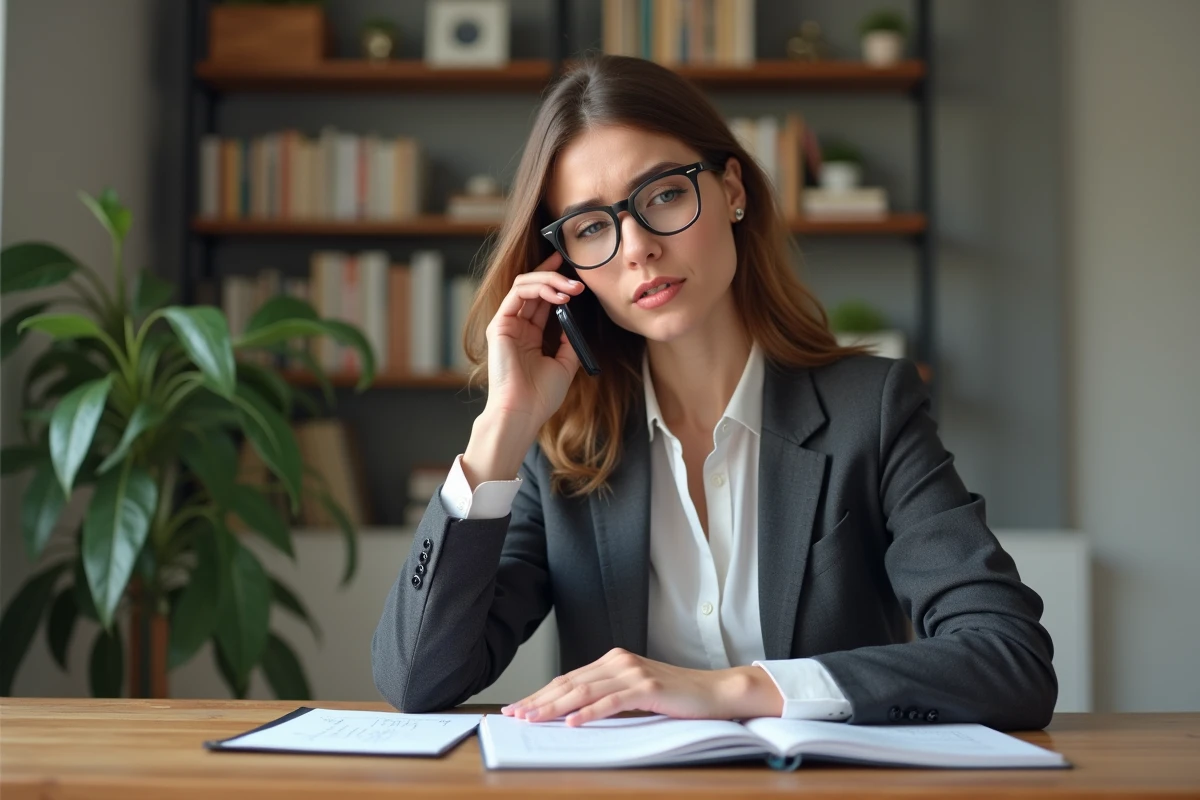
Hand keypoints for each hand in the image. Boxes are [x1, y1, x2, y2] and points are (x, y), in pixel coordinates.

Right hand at [483, 249, 585, 431]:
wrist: (524, 412)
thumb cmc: (541, 396)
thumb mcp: (564, 364)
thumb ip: (568, 340)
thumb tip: (573, 320)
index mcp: (529, 336)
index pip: (541, 299)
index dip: (555, 281)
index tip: (574, 273)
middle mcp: (516, 326)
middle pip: (532, 287)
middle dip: (556, 277)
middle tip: (579, 283)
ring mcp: (506, 324)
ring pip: (525, 285)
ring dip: (551, 281)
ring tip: (572, 289)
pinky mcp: (499, 324)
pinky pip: (517, 293)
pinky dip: (539, 289)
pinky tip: (558, 297)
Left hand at [499, 648, 784, 726]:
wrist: (715, 692)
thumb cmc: (676, 696)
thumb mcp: (636, 692)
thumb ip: (608, 694)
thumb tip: (573, 712)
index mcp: (614, 661)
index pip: (569, 678)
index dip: (541, 693)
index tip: (519, 708)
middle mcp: (619, 662)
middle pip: (570, 683)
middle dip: (539, 700)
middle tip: (515, 715)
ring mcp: (633, 673)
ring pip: (584, 691)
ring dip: (555, 707)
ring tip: (534, 719)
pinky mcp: (647, 688)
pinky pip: (612, 702)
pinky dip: (589, 713)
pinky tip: (572, 722)